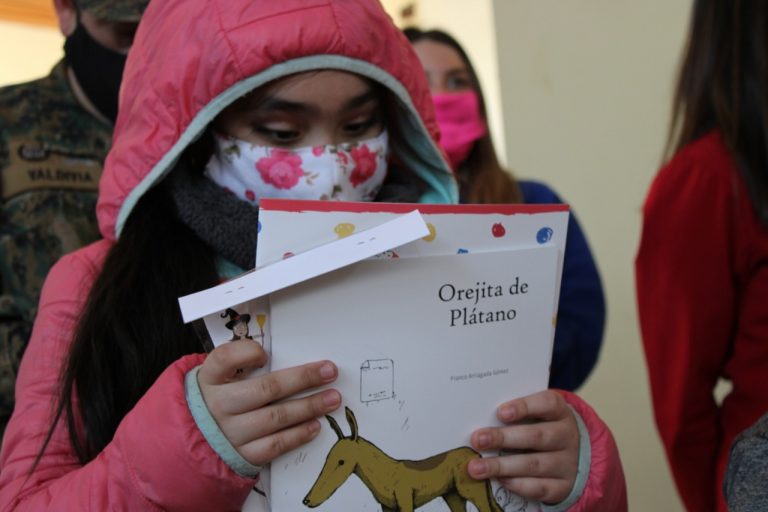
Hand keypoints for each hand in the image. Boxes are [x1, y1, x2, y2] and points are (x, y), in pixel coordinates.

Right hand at [198, 339, 340, 465]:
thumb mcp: (215, 380)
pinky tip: (315, 426)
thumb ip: (238, 366)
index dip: (246, 353)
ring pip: (275, 417)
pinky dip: (297, 435)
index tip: (264, 353)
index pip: (225, 359)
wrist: (189, 444)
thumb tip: (278, 357)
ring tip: (332, 398)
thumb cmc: (213, 401)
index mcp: (210, 379)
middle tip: (330, 371)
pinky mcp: (241, 455)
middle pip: (265, 388)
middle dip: (302, 378)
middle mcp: (219, 405)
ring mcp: (230, 433)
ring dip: (308, 407)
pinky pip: (274, 445)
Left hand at [467, 390, 578, 503]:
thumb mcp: (538, 416)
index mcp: (560, 412)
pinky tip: (499, 479)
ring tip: (477, 467)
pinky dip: (517, 484)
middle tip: (477, 439)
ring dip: (501, 466)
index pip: (547, 404)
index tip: (500, 412)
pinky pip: (539, 488)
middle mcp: (567, 436)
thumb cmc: (543, 428)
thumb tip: (481, 418)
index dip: (524, 407)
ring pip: (533, 464)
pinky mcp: (563, 487)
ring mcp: (567, 463)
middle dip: (503, 438)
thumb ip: (516, 414)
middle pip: (536, 436)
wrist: (573, 456)